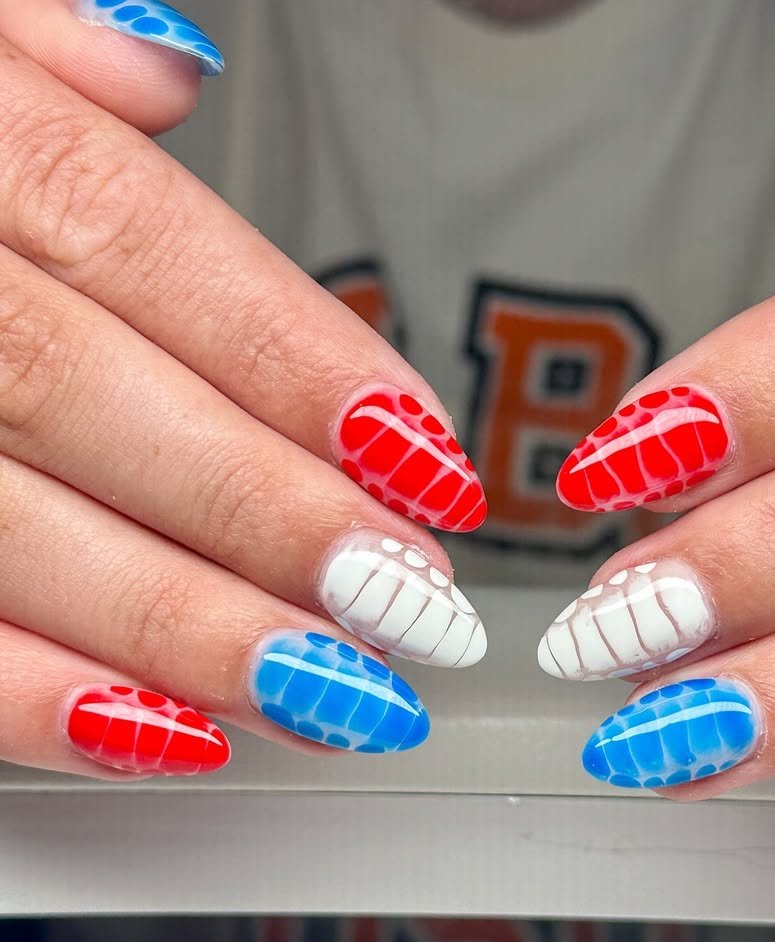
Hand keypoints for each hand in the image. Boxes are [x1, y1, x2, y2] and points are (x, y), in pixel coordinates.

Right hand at [0, 1, 486, 778]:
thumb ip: (33, 50)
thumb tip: (165, 71)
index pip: (148, 246)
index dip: (303, 364)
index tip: (425, 462)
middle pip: (98, 401)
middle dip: (273, 518)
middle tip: (409, 604)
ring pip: (7, 532)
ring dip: (183, 630)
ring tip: (327, 690)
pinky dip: (24, 697)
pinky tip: (156, 734)